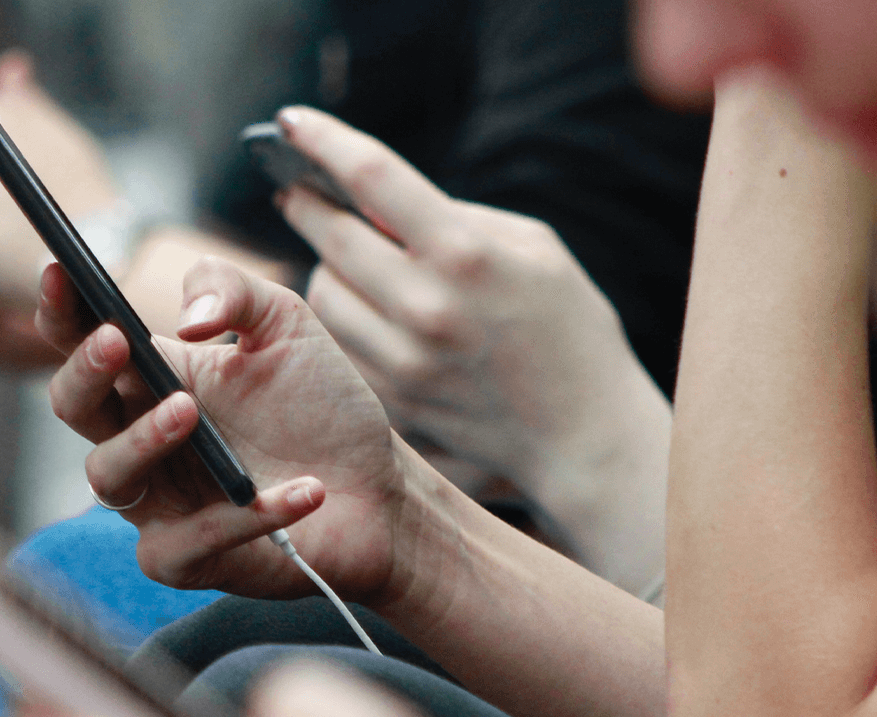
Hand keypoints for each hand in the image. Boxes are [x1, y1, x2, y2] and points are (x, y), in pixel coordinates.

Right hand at [35, 255, 445, 605]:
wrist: (380, 489)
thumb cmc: (321, 406)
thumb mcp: (286, 325)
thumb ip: (233, 289)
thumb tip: (186, 316)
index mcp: (152, 378)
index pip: (84, 341)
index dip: (61, 310)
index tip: (60, 270)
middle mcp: (141, 438)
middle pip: (74, 407)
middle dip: (84, 373)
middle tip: (116, 342)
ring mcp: (158, 502)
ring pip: (108, 476)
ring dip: (142, 439)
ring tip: (190, 410)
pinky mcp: (189, 558)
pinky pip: (190, 542)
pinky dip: (245, 516)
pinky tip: (306, 490)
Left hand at [276, 107, 666, 500]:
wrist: (586, 434)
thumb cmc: (569, 328)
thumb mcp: (535, 248)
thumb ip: (457, 217)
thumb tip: (381, 200)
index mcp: (466, 253)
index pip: (371, 176)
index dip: (322, 141)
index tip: (290, 123)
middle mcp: (426, 306)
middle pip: (330, 237)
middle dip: (306, 207)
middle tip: (295, 192)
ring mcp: (404, 360)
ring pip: (322, 294)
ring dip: (325, 268)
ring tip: (341, 258)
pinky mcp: (391, 401)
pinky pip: (337, 344)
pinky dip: (342, 320)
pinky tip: (361, 309)